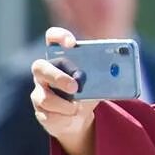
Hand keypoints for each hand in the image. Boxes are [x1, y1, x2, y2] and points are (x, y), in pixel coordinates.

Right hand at [30, 28, 98, 154]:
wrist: (79, 118)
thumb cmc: (88, 92)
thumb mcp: (97, 82)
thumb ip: (102, 75)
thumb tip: (115, 73)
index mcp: (59, 57)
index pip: (52, 38)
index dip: (59, 36)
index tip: (72, 43)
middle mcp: (44, 71)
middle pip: (40, 67)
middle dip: (58, 77)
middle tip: (75, 87)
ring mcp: (39, 91)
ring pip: (45, 97)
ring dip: (66, 105)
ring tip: (78, 108)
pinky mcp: (40, 110)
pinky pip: (49, 115)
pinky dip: (64, 117)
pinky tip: (72, 117)